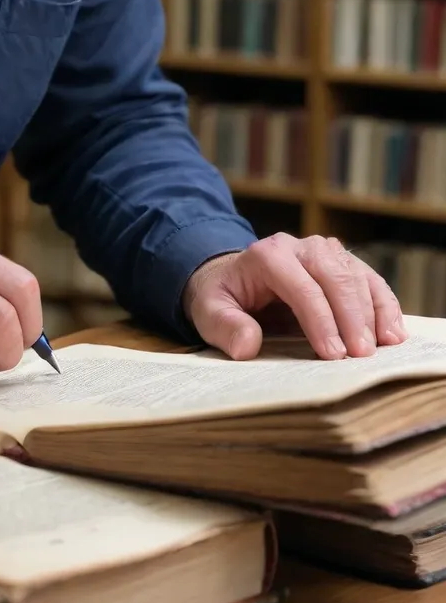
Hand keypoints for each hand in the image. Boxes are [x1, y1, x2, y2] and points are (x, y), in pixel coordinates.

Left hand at [182, 233, 407, 360]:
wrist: (232, 277)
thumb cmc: (223, 297)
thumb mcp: (210, 312)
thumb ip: (225, 327)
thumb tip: (247, 345)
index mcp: (268, 255)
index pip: (301, 286)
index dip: (320, 320)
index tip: (333, 354)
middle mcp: (300, 247)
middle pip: (335, 276)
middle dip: (351, 316)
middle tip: (360, 355)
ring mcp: (324, 251)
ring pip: (356, 274)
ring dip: (372, 311)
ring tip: (381, 347)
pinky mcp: (342, 263)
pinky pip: (369, 279)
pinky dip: (384, 304)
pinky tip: (392, 332)